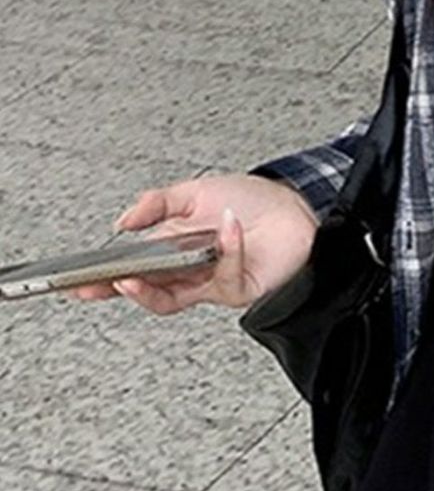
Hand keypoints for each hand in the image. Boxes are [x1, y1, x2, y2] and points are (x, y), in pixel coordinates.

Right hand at [63, 173, 320, 314]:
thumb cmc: (251, 201)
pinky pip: (225, 275)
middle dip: (119, 290)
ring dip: (152, 288)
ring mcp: (213, 283)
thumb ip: (157, 204)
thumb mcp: (195, 192)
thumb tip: (123, 221)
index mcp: (174, 250)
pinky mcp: (240, 288)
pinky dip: (226, 248)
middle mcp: (190, 272)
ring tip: (132, 275)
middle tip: (98, 286)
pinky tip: (226, 227)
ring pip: (173, 298)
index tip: (80, 281)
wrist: (297, 207)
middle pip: (146, 290)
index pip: (134, 270)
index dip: (107, 279)